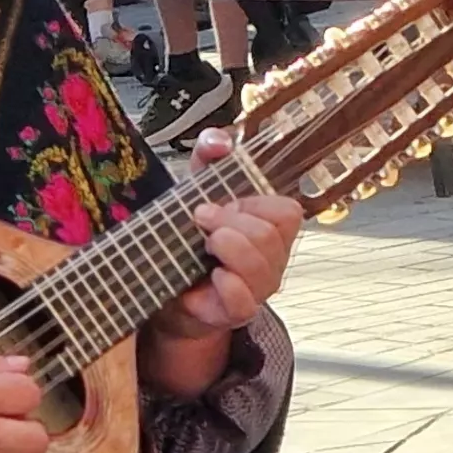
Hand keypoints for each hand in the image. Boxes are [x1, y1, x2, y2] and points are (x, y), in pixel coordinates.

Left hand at [140, 132, 302, 394]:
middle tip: (201, 219)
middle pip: (270, 235)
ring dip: (226, 246)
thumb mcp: (197, 187)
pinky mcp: (236, 312)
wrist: (165, 285)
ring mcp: (257, 288)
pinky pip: (243, 300)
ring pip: (259, 265)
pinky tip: (211, 274)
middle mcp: (272, 259)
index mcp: (271, 228)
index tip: (220, 201)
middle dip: (230, 221)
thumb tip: (219, 141)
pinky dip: (226, 283)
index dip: (253, 203)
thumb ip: (209, 156)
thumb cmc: (189, 235)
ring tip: (203, 245)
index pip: (288, 212)